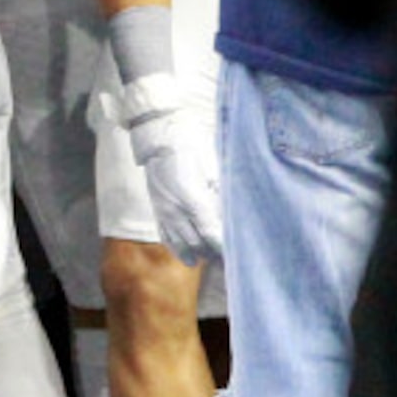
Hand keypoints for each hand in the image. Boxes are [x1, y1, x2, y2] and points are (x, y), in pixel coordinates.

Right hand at [120, 79, 221, 265]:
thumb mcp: (215, 168)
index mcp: (192, 198)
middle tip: (232, 261)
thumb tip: (234, 216)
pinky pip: (166, 236)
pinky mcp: (157, 209)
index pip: (211, 233)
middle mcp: (175, 208)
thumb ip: (222, 195)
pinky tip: (190, 258)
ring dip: (198, 254)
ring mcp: (163, 210)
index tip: (239, 254)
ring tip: (214, 260)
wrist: (160, 136)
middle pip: (197, 243)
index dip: (225, 247)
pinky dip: (179, 249)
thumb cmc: (193, 147)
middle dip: (215, 254)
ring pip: (181, 243)